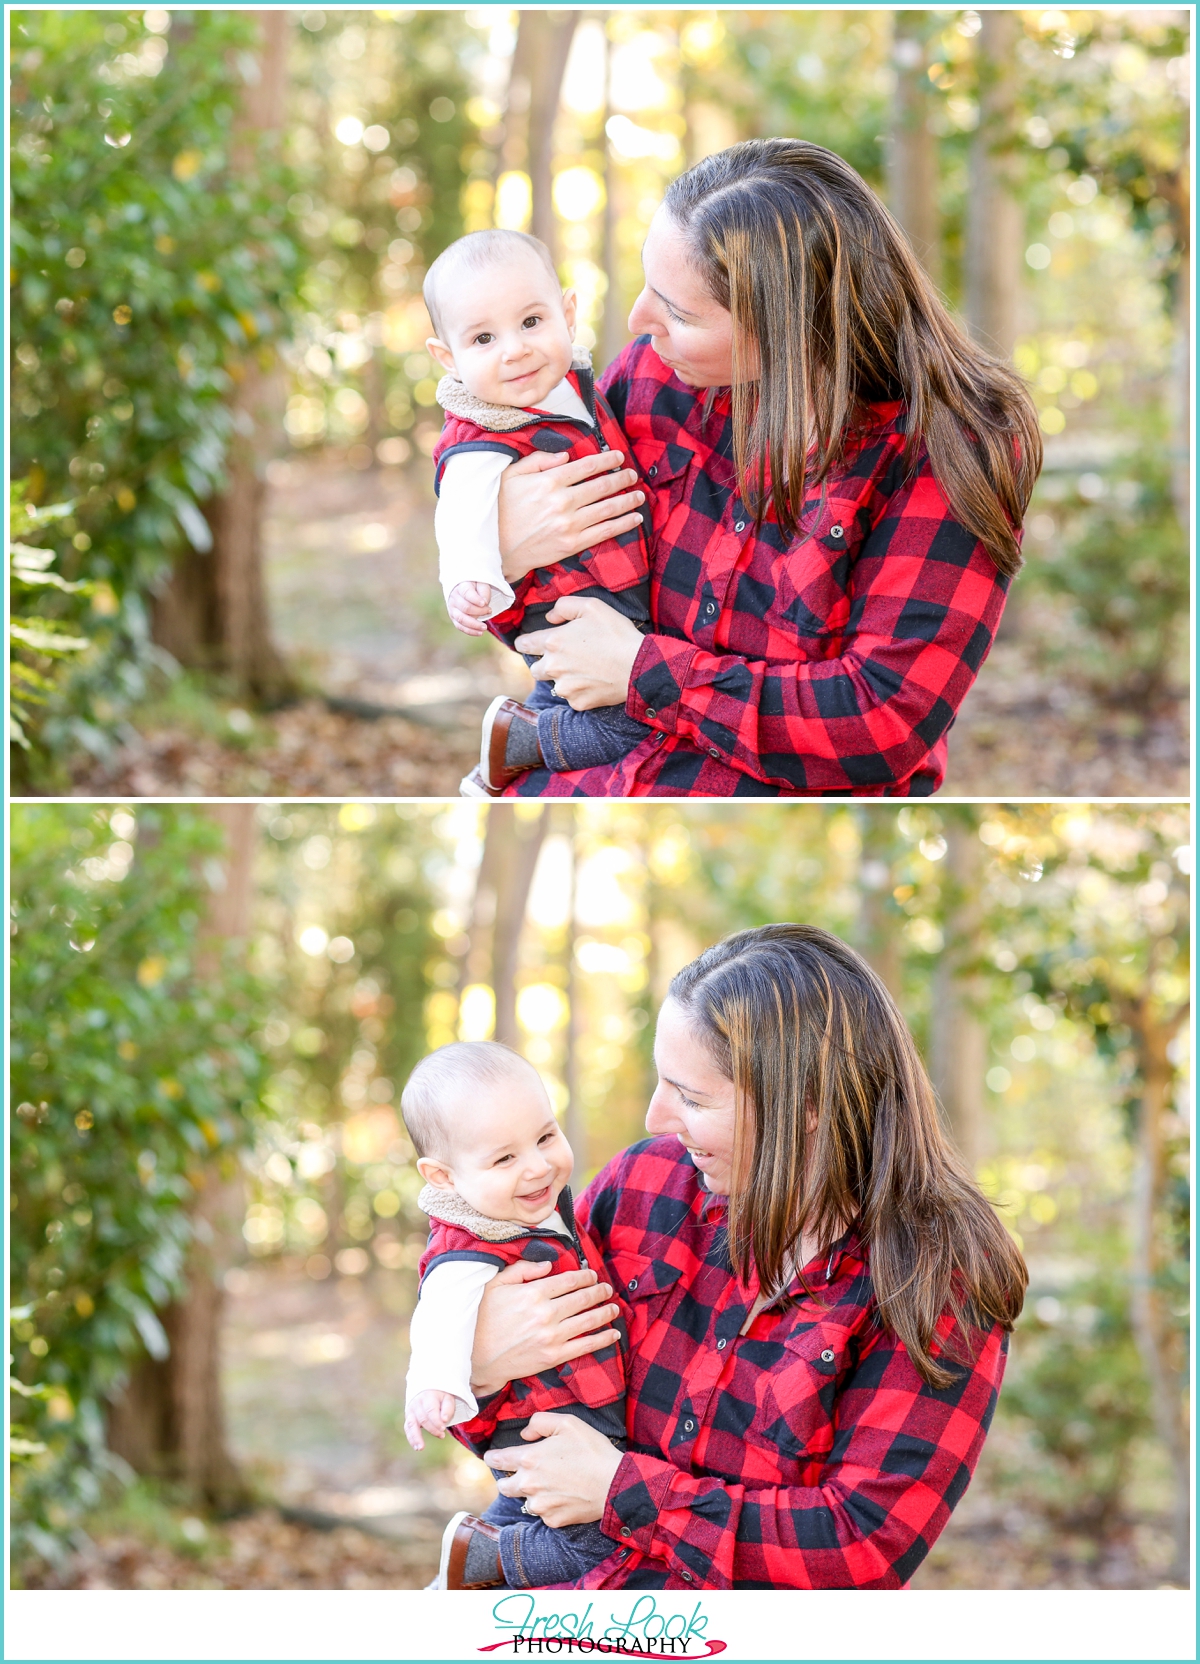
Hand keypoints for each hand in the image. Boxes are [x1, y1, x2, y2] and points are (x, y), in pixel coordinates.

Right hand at [404, 1389, 457, 1450]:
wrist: (428, 1389)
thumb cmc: (441, 1396)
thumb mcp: (448, 1398)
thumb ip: (447, 1409)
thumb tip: (444, 1420)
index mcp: (428, 1396)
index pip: (431, 1410)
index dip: (436, 1421)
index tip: (443, 1429)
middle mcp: (417, 1403)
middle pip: (422, 1419)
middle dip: (432, 1429)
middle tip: (442, 1435)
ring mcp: (411, 1410)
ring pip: (411, 1424)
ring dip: (416, 1437)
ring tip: (421, 1448)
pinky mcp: (408, 1417)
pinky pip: (407, 1428)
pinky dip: (411, 1438)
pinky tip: (416, 1447)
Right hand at [448, 580, 500, 636]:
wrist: (463, 589)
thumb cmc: (476, 586)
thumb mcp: (482, 584)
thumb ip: (484, 592)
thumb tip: (484, 603)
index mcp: (461, 586)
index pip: (467, 593)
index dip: (475, 599)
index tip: (484, 603)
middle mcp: (454, 598)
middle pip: (465, 607)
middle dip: (479, 611)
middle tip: (489, 610)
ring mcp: (452, 608)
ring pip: (461, 619)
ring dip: (474, 624)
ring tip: (485, 627)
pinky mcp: (454, 617)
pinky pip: (460, 626)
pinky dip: (470, 631)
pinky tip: (480, 633)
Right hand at [470, 1258, 620, 1399]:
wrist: (476, 1357)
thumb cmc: (483, 1318)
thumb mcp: (496, 1284)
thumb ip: (522, 1269)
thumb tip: (548, 1264)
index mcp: (534, 1293)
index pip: (569, 1280)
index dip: (585, 1276)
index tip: (592, 1275)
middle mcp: (546, 1313)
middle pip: (583, 1298)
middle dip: (599, 1291)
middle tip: (607, 1288)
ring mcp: (552, 1336)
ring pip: (588, 1320)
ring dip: (606, 1312)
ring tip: (614, 1307)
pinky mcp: (553, 1356)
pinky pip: (585, 1346)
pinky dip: (603, 1339)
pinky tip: (613, 1334)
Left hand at [486, 1413, 623, 1527]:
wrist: (614, 1485)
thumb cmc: (591, 1450)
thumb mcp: (567, 1422)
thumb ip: (539, 1422)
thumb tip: (525, 1435)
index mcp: (529, 1459)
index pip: (498, 1461)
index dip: (492, 1458)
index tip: (491, 1458)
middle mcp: (529, 1485)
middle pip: (504, 1487)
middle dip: (507, 1480)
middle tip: (521, 1474)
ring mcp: (540, 1505)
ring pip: (524, 1502)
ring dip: (531, 1494)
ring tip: (550, 1485)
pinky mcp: (553, 1521)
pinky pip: (543, 1514)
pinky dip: (548, 1507)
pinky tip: (563, 1497)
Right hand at [497, 449, 645, 583]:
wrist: (497, 548)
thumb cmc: (502, 509)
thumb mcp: (512, 476)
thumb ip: (538, 461)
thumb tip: (565, 455)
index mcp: (549, 481)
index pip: (586, 466)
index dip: (606, 459)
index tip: (618, 456)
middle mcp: (562, 501)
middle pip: (601, 485)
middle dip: (621, 478)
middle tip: (632, 475)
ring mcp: (569, 524)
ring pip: (607, 508)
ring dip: (627, 500)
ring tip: (639, 495)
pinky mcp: (572, 544)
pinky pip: (605, 532)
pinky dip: (623, 524)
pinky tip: (635, 518)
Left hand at [515, 597, 643, 710]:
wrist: (638, 667)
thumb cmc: (616, 634)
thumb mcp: (592, 606)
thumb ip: (564, 606)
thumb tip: (550, 618)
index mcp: (553, 642)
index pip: (524, 645)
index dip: (524, 643)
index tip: (526, 644)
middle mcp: (553, 667)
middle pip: (535, 669)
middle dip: (545, 663)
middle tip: (565, 658)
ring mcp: (564, 688)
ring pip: (553, 685)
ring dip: (562, 678)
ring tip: (584, 670)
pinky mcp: (578, 703)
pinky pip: (571, 698)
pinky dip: (579, 691)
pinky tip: (594, 682)